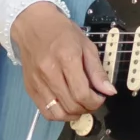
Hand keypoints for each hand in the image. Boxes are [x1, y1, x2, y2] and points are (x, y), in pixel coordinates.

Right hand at [12, 1, 114, 118]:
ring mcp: (37, 82)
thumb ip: (97, 70)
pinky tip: (66, 106)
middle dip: (87, 108)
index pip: (82, 93)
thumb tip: (109, 91)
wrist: (32, 24)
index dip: (96, 102)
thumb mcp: (86, 45)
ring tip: (81, 106)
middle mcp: (50, 72)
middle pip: (71, 105)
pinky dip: (59, 115)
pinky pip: (45, 111)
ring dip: (74, 115)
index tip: (101, 97)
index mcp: (67, 58)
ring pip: (58, 113)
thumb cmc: (62, 32)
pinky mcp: (29, 88)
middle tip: (93, 101)